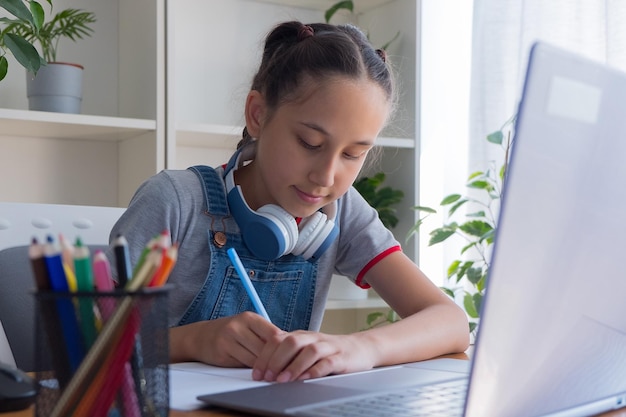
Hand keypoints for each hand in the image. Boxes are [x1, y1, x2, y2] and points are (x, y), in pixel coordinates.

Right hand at [170, 311, 281, 367]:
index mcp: (249, 317)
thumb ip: (266, 333)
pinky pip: (243, 365)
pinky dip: (252, 369)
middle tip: (284, 367)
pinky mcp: (222, 354)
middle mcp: (237, 326)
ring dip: (264, 366)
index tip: (291, 356)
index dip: (284, 347)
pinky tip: (255, 370)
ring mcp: (228, 340)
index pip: (274, 333)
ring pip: (255, 359)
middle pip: (265, 348)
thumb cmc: (232, 332)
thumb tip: (290, 345)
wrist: (201, 337)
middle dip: (275, 359)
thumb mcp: (248, 326)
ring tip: (271, 370)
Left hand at [251, 331, 376, 382]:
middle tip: (267, 377)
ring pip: (309, 351)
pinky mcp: (342, 358)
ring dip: (293, 366)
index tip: (257, 373)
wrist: (360, 348)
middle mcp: (313, 338)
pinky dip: (316, 371)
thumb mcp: (306, 350)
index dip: (264, 356)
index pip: (277, 340)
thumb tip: (264, 370)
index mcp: (301, 336)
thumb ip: (288, 356)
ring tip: (283, 380)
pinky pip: (328, 363)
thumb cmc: (329, 352)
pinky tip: (307, 379)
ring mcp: (328, 347)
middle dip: (275, 360)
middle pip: (291, 342)